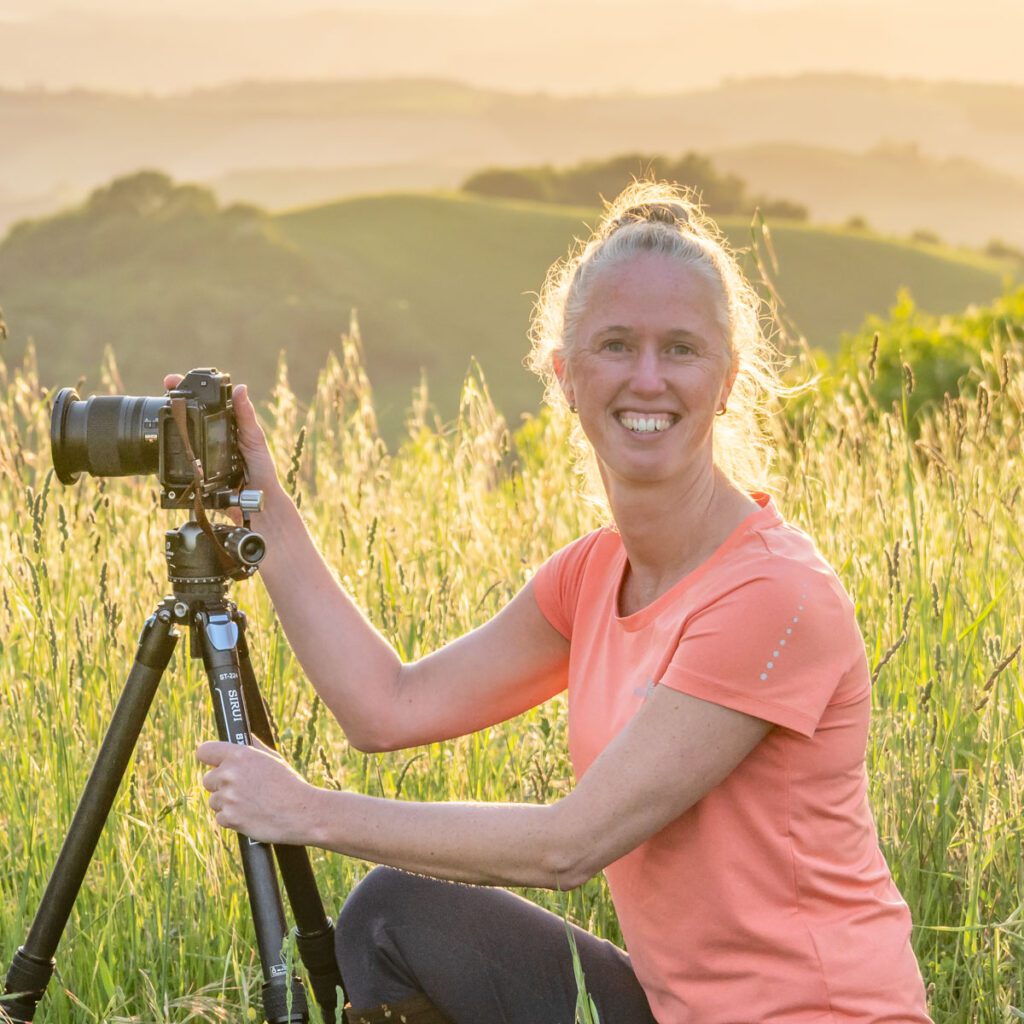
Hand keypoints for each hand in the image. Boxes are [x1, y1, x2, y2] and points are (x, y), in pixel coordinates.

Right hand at [163, 373, 281, 501]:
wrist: (257, 502)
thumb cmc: (261, 469)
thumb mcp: (254, 439)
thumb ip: (246, 417)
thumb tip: (241, 388)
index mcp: (225, 427)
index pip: (204, 405)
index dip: (189, 391)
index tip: (174, 379)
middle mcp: (210, 439)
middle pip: (188, 418)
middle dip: (174, 402)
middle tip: (167, 387)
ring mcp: (201, 455)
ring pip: (181, 439)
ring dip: (170, 426)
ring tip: (165, 409)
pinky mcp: (195, 474)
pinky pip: (180, 463)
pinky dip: (172, 455)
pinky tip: (166, 446)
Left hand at [197, 738, 323, 845]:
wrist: (300, 811)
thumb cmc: (288, 784)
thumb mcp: (273, 759)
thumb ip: (254, 748)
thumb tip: (245, 738)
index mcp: (240, 755)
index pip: (204, 751)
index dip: (208, 757)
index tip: (213, 763)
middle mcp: (229, 774)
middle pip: (207, 779)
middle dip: (220, 785)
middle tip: (240, 789)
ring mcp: (228, 797)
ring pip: (214, 800)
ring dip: (227, 803)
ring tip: (250, 803)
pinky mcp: (229, 817)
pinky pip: (221, 817)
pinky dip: (232, 819)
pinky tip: (250, 814)